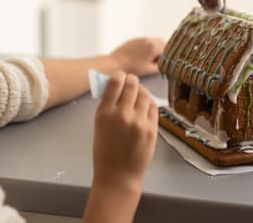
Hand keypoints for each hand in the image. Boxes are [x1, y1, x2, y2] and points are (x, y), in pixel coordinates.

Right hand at [92, 71, 157, 188]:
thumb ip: (108, 106)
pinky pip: (153, 107)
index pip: (115, 82)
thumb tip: (117, 85)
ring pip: (145, 94)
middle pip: (132, 84)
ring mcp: (139, 122)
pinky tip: (145, 105)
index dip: (119, 76)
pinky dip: (149, 103)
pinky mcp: (152, 129)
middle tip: (131, 82)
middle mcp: (122, 115)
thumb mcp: (99, 126)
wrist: (118, 175)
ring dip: (142, 91)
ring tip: (138, 94)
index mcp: (104, 113)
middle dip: (132, 80)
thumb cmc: (105, 151)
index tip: (121, 77)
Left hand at [109, 37, 164, 75]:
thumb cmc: (132, 68)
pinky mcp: (135, 40)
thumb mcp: (150, 69)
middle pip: (163, 43)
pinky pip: (146, 41)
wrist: (115, 63)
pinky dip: (148, 46)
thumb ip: (161, 66)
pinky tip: (142, 56)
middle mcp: (149, 39)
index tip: (167, 62)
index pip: (169, 49)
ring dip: (156, 48)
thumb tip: (167, 64)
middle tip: (160, 61)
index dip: (169, 56)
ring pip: (154, 41)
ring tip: (150, 59)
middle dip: (164, 51)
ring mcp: (141, 38)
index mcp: (154, 46)